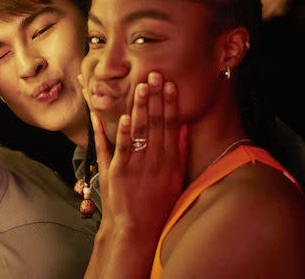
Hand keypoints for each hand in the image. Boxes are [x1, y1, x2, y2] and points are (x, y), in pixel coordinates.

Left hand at [93, 71, 187, 239]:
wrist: (139, 229)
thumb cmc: (159, 204)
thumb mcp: (176, 178)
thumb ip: (181, 153)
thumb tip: (185, 130)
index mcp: (171, 161)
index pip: (172, 126)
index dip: (170, 104)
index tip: (169, 85)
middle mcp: (156, 161)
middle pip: (157, 123)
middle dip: (155, 98)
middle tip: (154, 75)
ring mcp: (137, 165)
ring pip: (140, 130)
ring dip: (141, 107)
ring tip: (141, 87)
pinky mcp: (119, 172)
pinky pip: (121, 147)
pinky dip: (122, 131)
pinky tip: (124, 115)